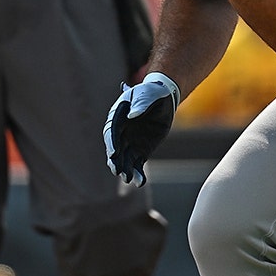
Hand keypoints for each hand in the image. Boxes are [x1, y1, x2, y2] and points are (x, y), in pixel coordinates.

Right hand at [104, 72, 179, 186]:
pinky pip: (137, 164)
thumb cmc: (153, 93)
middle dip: (115, 160)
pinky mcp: (140, 150)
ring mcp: (130, 142)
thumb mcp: (148, 94)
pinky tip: (140, 182)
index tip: (114, 153)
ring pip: (124, 159)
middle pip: (115, 148)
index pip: (112, 131)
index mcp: (118, 115)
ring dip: (125, 169)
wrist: (164, 98)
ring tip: (129, 179)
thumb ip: (141, 103)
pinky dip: (138, 173)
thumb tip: (132, 115)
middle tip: (118, 171)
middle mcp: (121, 131)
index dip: (112, 142)